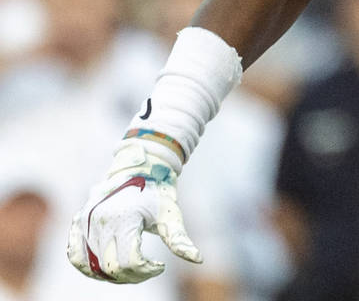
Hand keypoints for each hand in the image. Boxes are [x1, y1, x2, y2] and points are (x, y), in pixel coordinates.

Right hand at [67, 140, 200, 282]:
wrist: (139, 168)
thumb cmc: (158, 193)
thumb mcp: (170, 214)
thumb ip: (179, 239)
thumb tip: (198, 260)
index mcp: (124, 219)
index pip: (129, 262)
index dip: (147, 271)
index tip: (160, 266)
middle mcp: (100, 221)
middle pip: (110, 268)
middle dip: (132, 276)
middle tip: (148, 269)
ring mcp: (85, 221)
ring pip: (92, 267)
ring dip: (112, 276)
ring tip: (132, 268)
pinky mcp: (78, 222)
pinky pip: (74, 255)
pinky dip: (88, 268)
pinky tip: (106, 267)